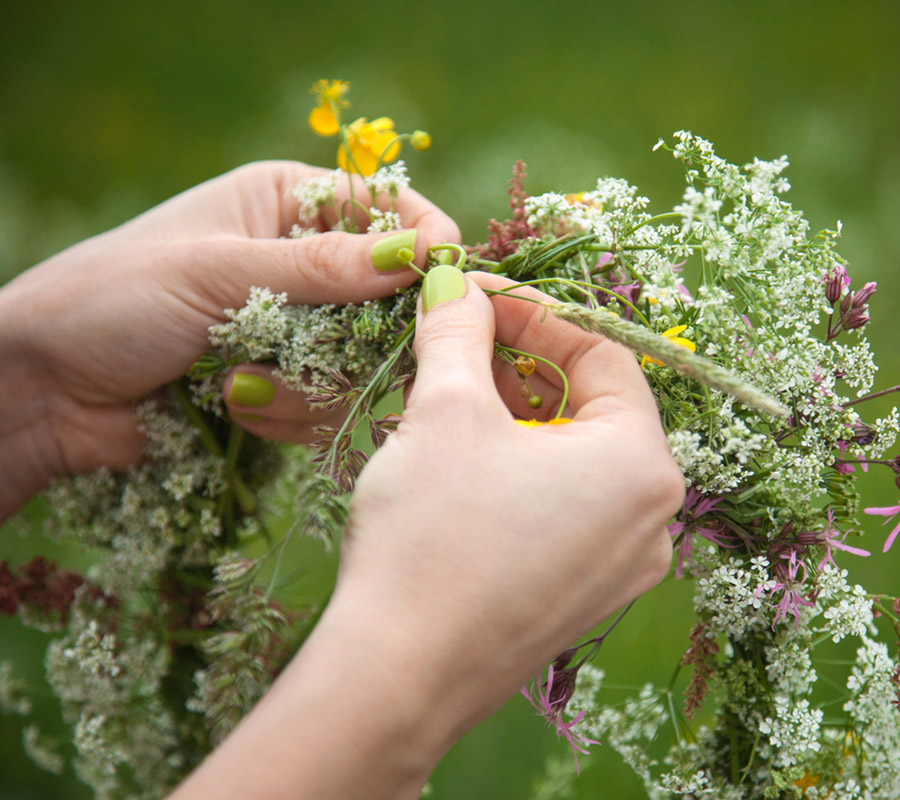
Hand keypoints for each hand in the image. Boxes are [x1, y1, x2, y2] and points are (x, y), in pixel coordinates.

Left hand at [0, 161, 457, 517]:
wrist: (41, 391)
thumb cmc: (110, 300)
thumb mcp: (214, 272)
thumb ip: (317, 269)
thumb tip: (416, 260)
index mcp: (284, 202)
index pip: (386, 210)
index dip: (423, 244)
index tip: (444, 286)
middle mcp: (301, 261)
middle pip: (390, 295)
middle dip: (370, 336)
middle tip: (354, 363)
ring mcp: (297, 327)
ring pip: (367, 358)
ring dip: (314, 383)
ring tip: (242, 386)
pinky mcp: (288, 385)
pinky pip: (334, 403)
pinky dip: (295, 415)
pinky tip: (237, 410)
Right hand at [169, 270, 684, 798]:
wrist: (396, 677)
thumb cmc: (431, 536)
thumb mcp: (446, 411)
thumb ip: (460, 330)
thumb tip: (455, 283)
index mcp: (644, 464)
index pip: (603, 354)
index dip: (534, 314)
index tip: (474, 298)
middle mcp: (654, 519)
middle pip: (593, 407)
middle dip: (523, 367)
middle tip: (458, 344)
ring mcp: (623, 567)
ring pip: (577, 460)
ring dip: (518, 418)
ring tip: (450, 399)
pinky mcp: (584, 599)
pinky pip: (566, 510)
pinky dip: (523, 473)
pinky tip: (463, 464)